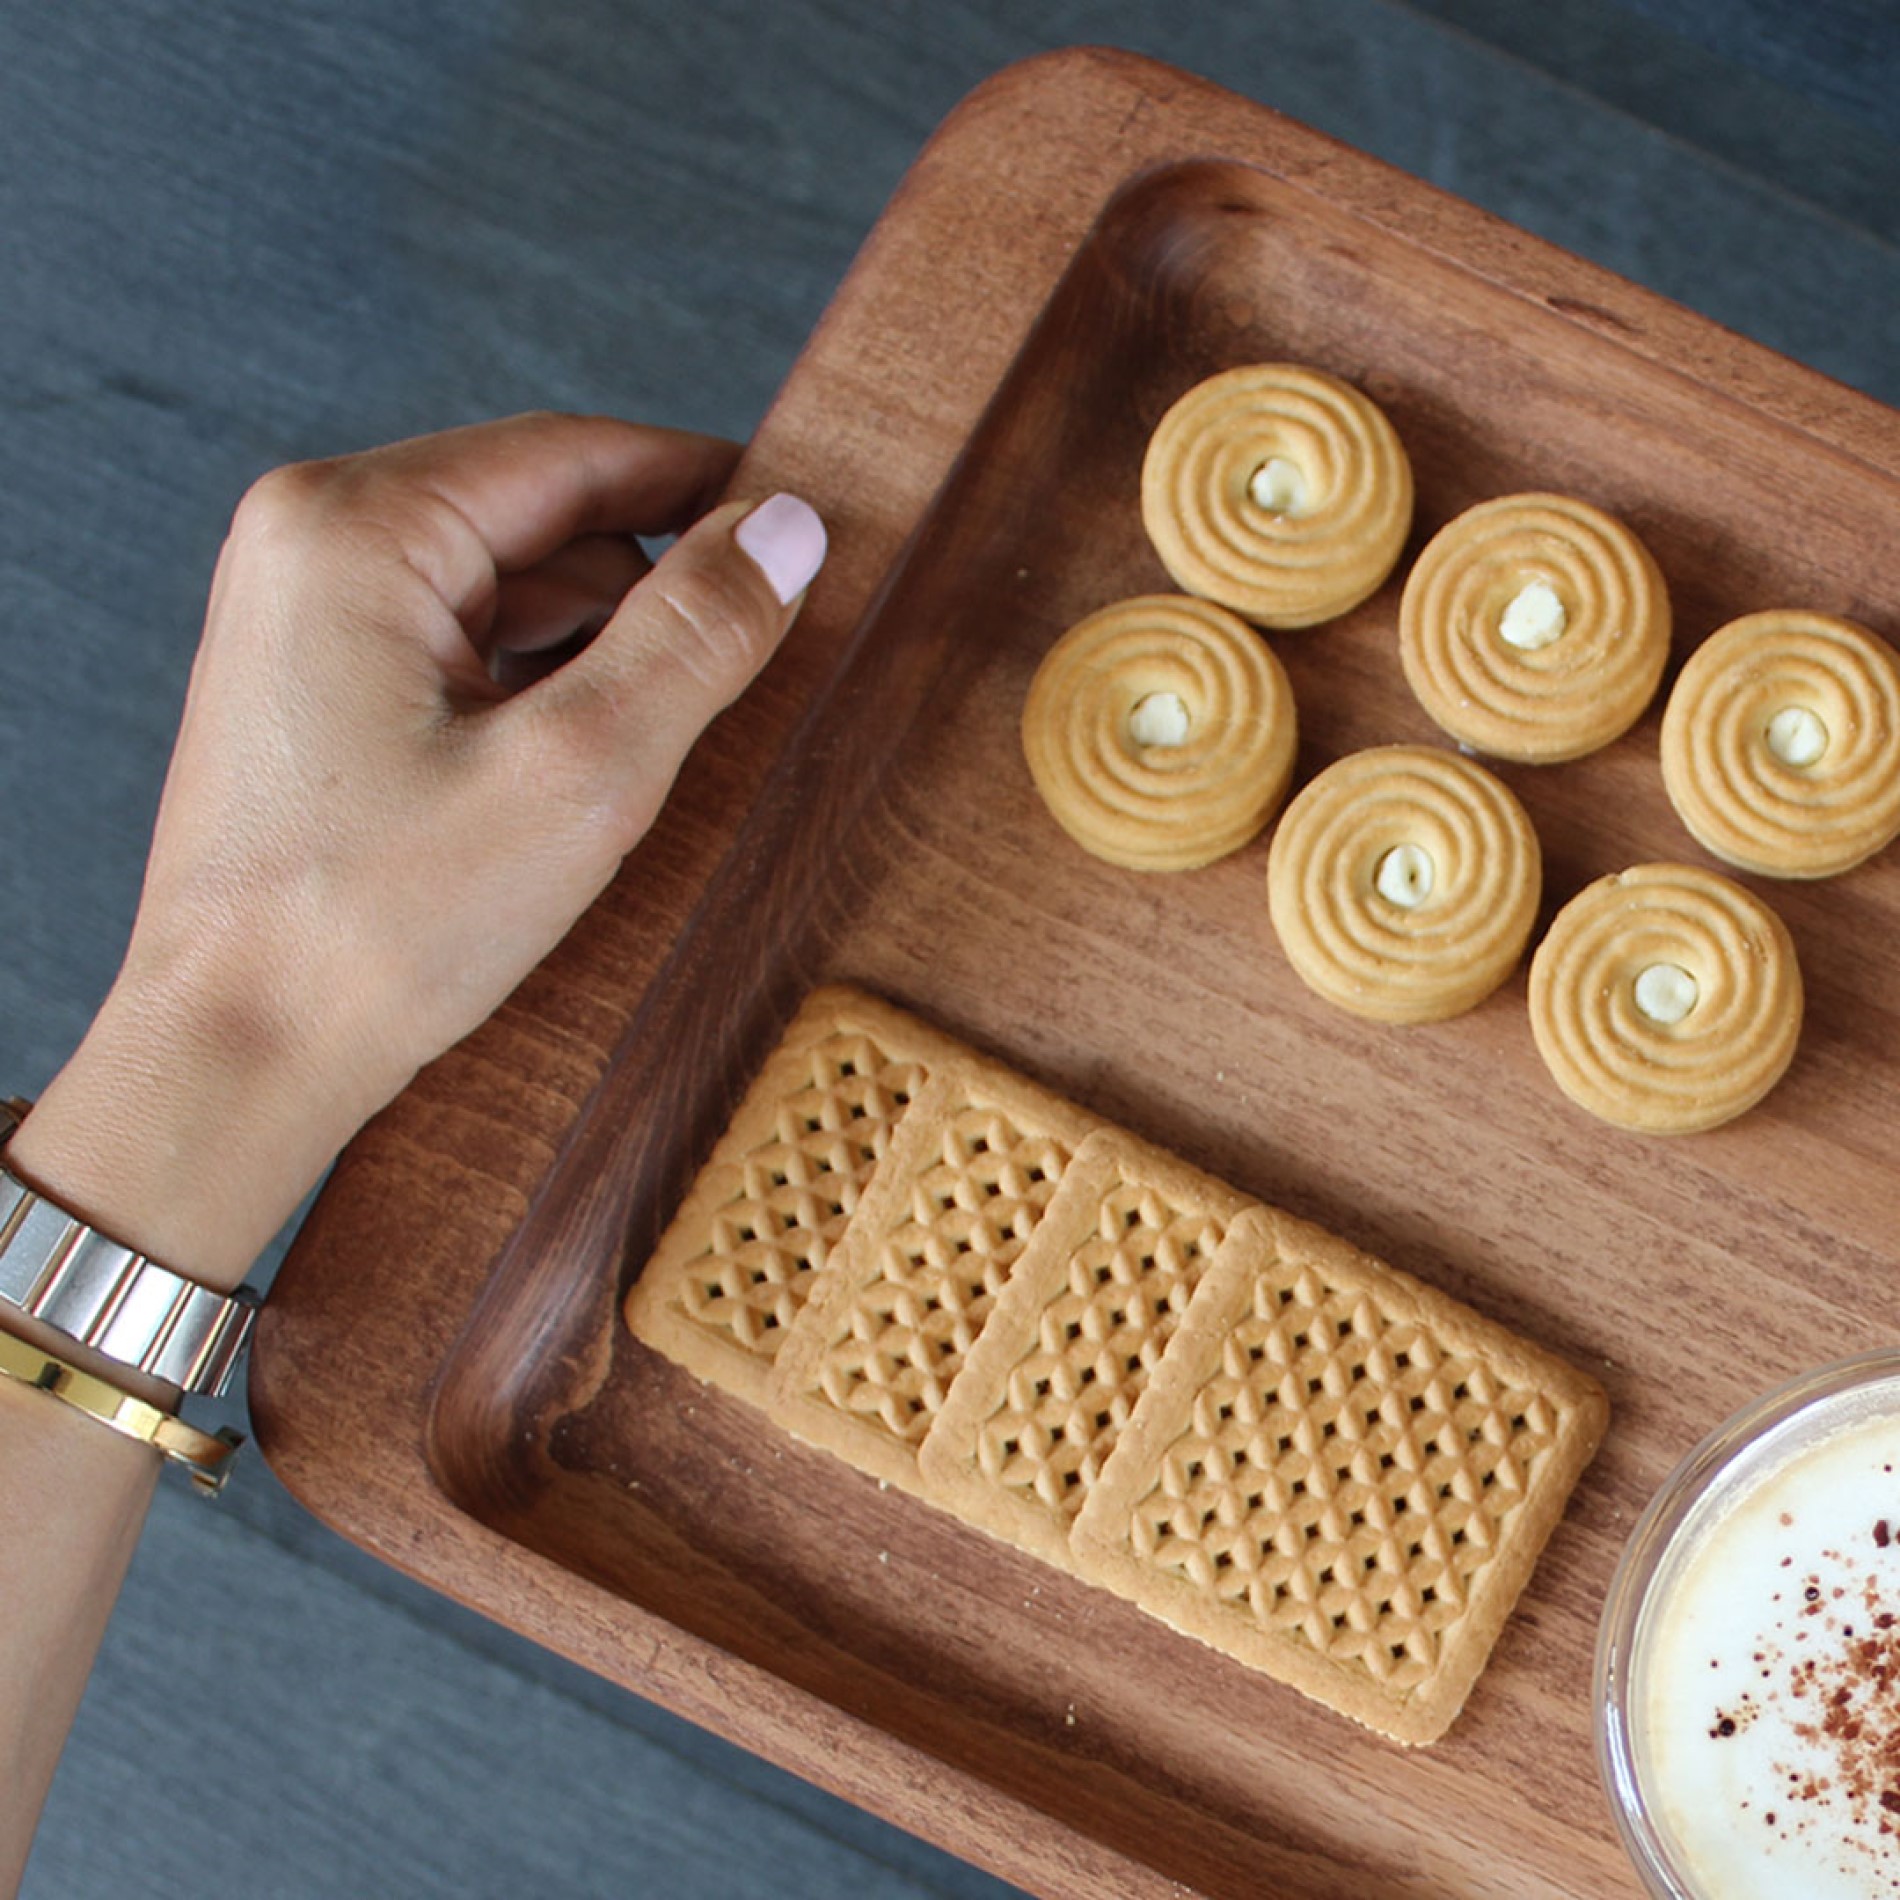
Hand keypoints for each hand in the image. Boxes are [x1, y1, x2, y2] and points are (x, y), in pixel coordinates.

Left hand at [8, 412, 825, 1285]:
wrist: (237, 1060)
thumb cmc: (374, 931)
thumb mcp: (579, 773)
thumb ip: (694, 636)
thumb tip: (786, 531)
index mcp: (354, 528)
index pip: (574, 455)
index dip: (704, 485)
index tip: (802, 527)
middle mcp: (309, 544)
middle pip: (542, 518)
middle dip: (650, 589)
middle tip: (748, 663)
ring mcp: (303, 614)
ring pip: (509, 587)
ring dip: (599, 650)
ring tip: (658, 743)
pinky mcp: (316, 685)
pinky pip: (465, 645)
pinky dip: (541, 688)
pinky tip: (587, 766)